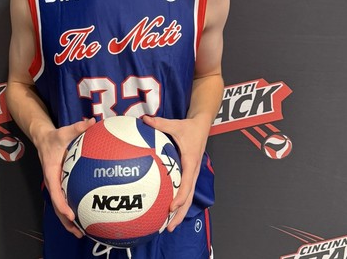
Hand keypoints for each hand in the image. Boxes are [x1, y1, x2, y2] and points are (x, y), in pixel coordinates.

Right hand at [35, 117, 95, 237]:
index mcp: (51, 171)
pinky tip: (84, 214)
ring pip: (60, 206)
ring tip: (81, 232)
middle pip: (56, 206)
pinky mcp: (60, 183)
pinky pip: (64, 198)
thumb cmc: (54, 137)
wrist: (43, 138)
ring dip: (68, 220)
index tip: (71, 214)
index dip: (62, 205)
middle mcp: (53, 181)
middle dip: (66, 221)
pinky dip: (71, 208)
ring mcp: (56, 184)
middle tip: (79, 232)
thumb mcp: (64, 131)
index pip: (55, 192)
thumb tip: (92, 121)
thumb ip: (78, 127)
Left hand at [142, 115, 208, 231]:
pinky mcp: (189, 173)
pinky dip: (178, 201)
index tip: (171, 207)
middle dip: (179, 214)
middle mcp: (193, 172)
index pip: (186, 184)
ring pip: (187, 197)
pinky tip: (166, 208)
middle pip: (188, 198)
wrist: (202, 125)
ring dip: (179, 212)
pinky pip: (184, 190)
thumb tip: (144, 120)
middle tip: (168, 227)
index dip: (180, 197)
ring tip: (168, 225)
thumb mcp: (175, 124)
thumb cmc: (189, 127)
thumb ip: (160, 123)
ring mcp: (192, 174)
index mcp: (190, 162)